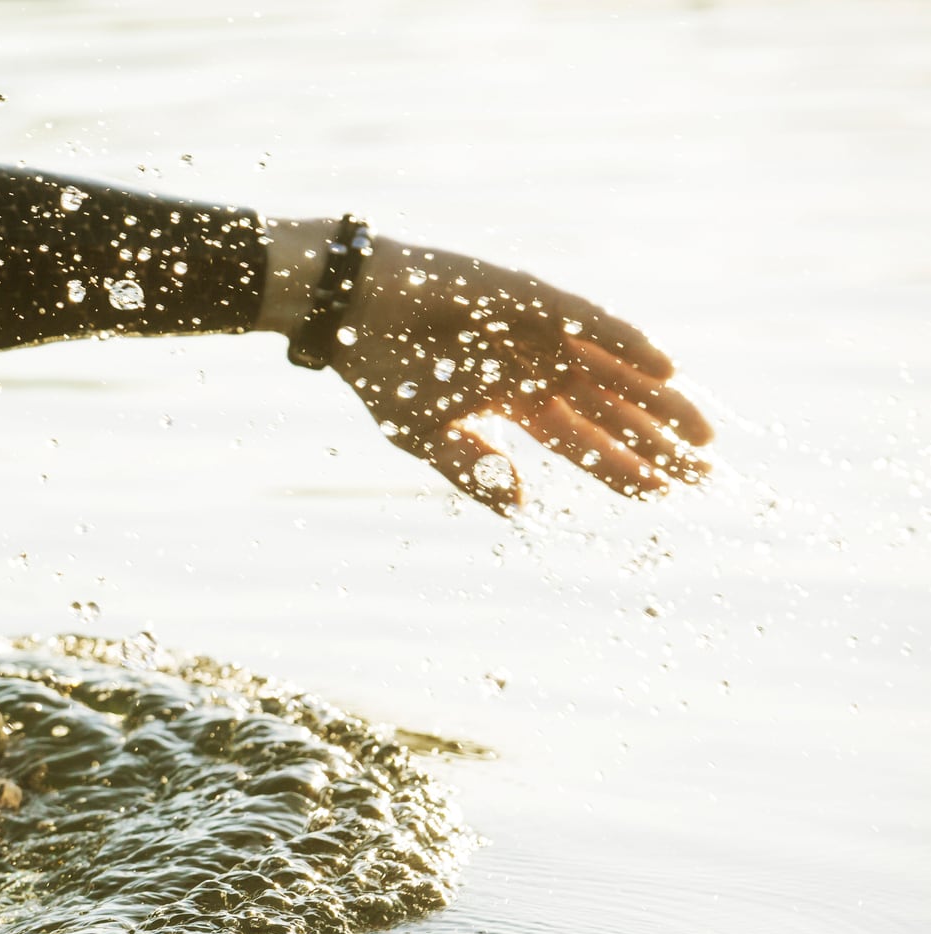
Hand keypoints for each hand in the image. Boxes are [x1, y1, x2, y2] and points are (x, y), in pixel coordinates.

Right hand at [335, 240, 712, 511]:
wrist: (353, 313)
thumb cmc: (384, 373)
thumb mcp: (426, 437)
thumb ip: (473, 470)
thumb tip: (522, 510)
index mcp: (515, 403)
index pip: (581, 440)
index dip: (621, 466)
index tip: (664, 493)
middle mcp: (538, 367)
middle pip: (611, 408)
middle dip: (656, 438)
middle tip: (706, 469)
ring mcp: (539, 330)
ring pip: (613, 369)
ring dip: (657, 397)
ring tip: (700, 432)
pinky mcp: (531, 298)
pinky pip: (589, 323)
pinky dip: (627, 343)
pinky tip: (664, 368)